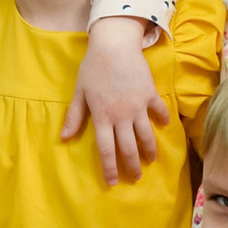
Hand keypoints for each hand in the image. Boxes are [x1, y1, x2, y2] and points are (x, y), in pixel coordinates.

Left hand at [62, 18, 166, 185]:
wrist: (114, 45)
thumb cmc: (93, 67)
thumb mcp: (79, 92)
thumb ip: (74, 116)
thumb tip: (64, 138)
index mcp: (102, 117)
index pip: (106, 150)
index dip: (110, 168)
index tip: (113, 182)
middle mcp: (122, 116)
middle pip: (129, 148)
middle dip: (133, 166)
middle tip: (135, 178)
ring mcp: (138, 106)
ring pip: (146, 135)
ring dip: (150, 151)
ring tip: (151, 160)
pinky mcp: (150, 94)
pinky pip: (159, 111)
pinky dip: (162, 120)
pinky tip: (164, 126)